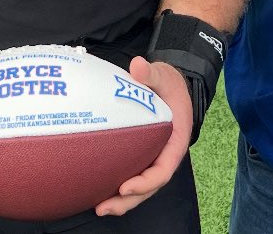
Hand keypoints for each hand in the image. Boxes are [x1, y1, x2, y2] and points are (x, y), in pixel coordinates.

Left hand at [94, 56, 191, 216]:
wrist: (170, 85)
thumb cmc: (169, 83)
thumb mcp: (164, 75)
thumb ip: (151, 73)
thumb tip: (137, 66)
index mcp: (175, 141)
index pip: (163, 169)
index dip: (146, 182)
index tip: (125, 186)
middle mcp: (164, 154)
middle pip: (149, 186)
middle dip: (128, 200)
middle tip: (103, 206)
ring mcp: (152, 156)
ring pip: (140, 185)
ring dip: (121, 199)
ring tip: (98, 207)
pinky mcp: (141, 154)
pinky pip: (131, 173)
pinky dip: (116, 184)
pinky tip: (96, 188)